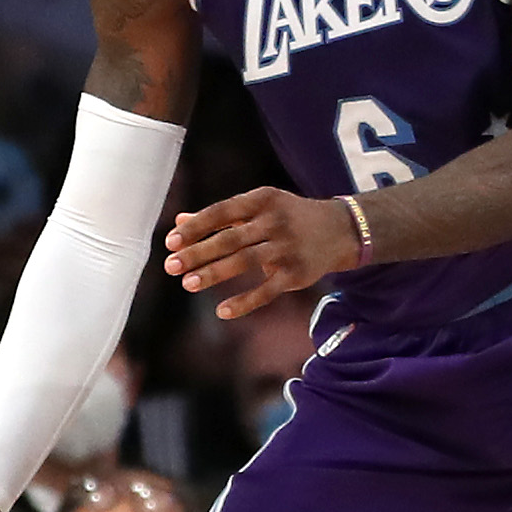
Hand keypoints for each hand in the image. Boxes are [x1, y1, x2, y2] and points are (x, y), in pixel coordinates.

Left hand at [165, 186, 359, 318]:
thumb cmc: (288, 216)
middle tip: (170, 266)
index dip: (195, 227)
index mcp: (262, 199)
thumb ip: (220, 216)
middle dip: (198, 253)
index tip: (171, 242)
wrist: (340, 230)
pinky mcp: (297, 275)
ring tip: (188, 284)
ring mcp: (288, 248)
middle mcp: (276, 222)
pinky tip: (221, 311)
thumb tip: (179, 223)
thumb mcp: (258, 208)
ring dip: (215, 274)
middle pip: (231, 238)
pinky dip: (244, 302)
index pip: (222, 212)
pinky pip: (267, 291)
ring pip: (245, 262)